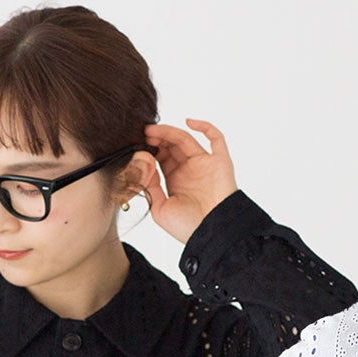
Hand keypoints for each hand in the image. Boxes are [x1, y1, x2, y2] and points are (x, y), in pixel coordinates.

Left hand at [142, 119, 237, 243]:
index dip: (150, 149)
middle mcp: (190, 171)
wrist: (212, 235)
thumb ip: (149, 187)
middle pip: (171, 146)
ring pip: (186, 139)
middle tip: (143, 134)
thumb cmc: (188, 228)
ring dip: (169, 132)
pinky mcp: (220, 162)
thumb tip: (142, 163)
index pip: (161, 158)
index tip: (137, 144)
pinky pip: (216, 138)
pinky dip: (205, 126)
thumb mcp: (159, 209)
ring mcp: (205, 164)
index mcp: (176, 181)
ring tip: (153, 131)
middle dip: (157, 138)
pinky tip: (188, 122)